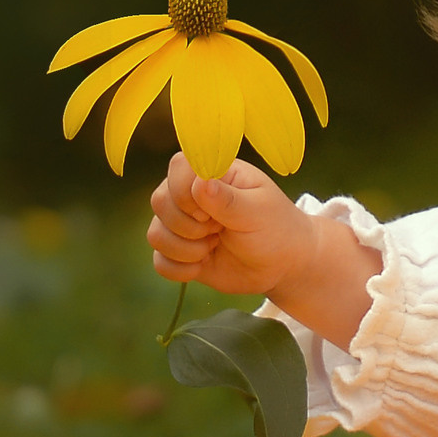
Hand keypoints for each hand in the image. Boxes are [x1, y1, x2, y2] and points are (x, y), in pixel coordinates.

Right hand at [148, 155, 321, 302]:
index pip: (178, 167)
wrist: (281, 264)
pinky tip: (204, 264)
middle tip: (219, 231)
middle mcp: (191, 194)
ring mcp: (183, 223)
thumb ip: (229, 199)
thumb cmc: (276, 228)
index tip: (213, 211)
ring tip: (215, 246)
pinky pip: (159, 261)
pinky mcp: (179, 252)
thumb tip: (201, 183)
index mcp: (213, 172)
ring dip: (186, 249)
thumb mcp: (258, 211)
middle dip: (189, 226)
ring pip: (155, 234)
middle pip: (159, 201)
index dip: (187, 194)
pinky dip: (181, 269)